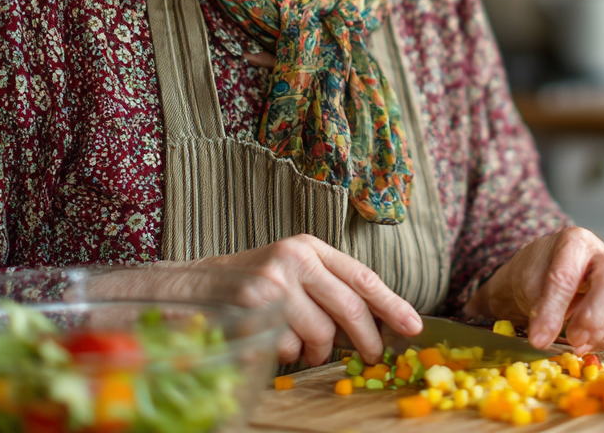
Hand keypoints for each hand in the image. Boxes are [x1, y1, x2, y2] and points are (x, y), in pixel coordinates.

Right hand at [193, 234, 421, 366]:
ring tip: (306, 349)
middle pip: (349, 309)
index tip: (414, 327)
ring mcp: (272, 285)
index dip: (392, 305)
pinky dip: (288, 356)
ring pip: (320, 336)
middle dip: (366, 341)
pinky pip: (289, 350)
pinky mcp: (253, 312)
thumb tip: (377, 324)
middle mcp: (293, 259)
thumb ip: (329, 289)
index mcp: (308, 246)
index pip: (362, 276)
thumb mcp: (291, 272)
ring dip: (318, 353)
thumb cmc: (248, 284)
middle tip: (372, 358)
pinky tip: (276, 344)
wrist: (189, 289)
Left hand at [465, 227, 603, 353]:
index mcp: (571, 241)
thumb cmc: (531, 276)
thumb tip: (475, 310)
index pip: (565, 273)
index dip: (552, 309)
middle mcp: (600, 252)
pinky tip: (589, 345)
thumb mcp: (515, 282)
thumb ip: (509, 297)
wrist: (544, 277)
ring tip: (579, 344)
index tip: (538, 339)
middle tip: (571, 340)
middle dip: (593, 313)